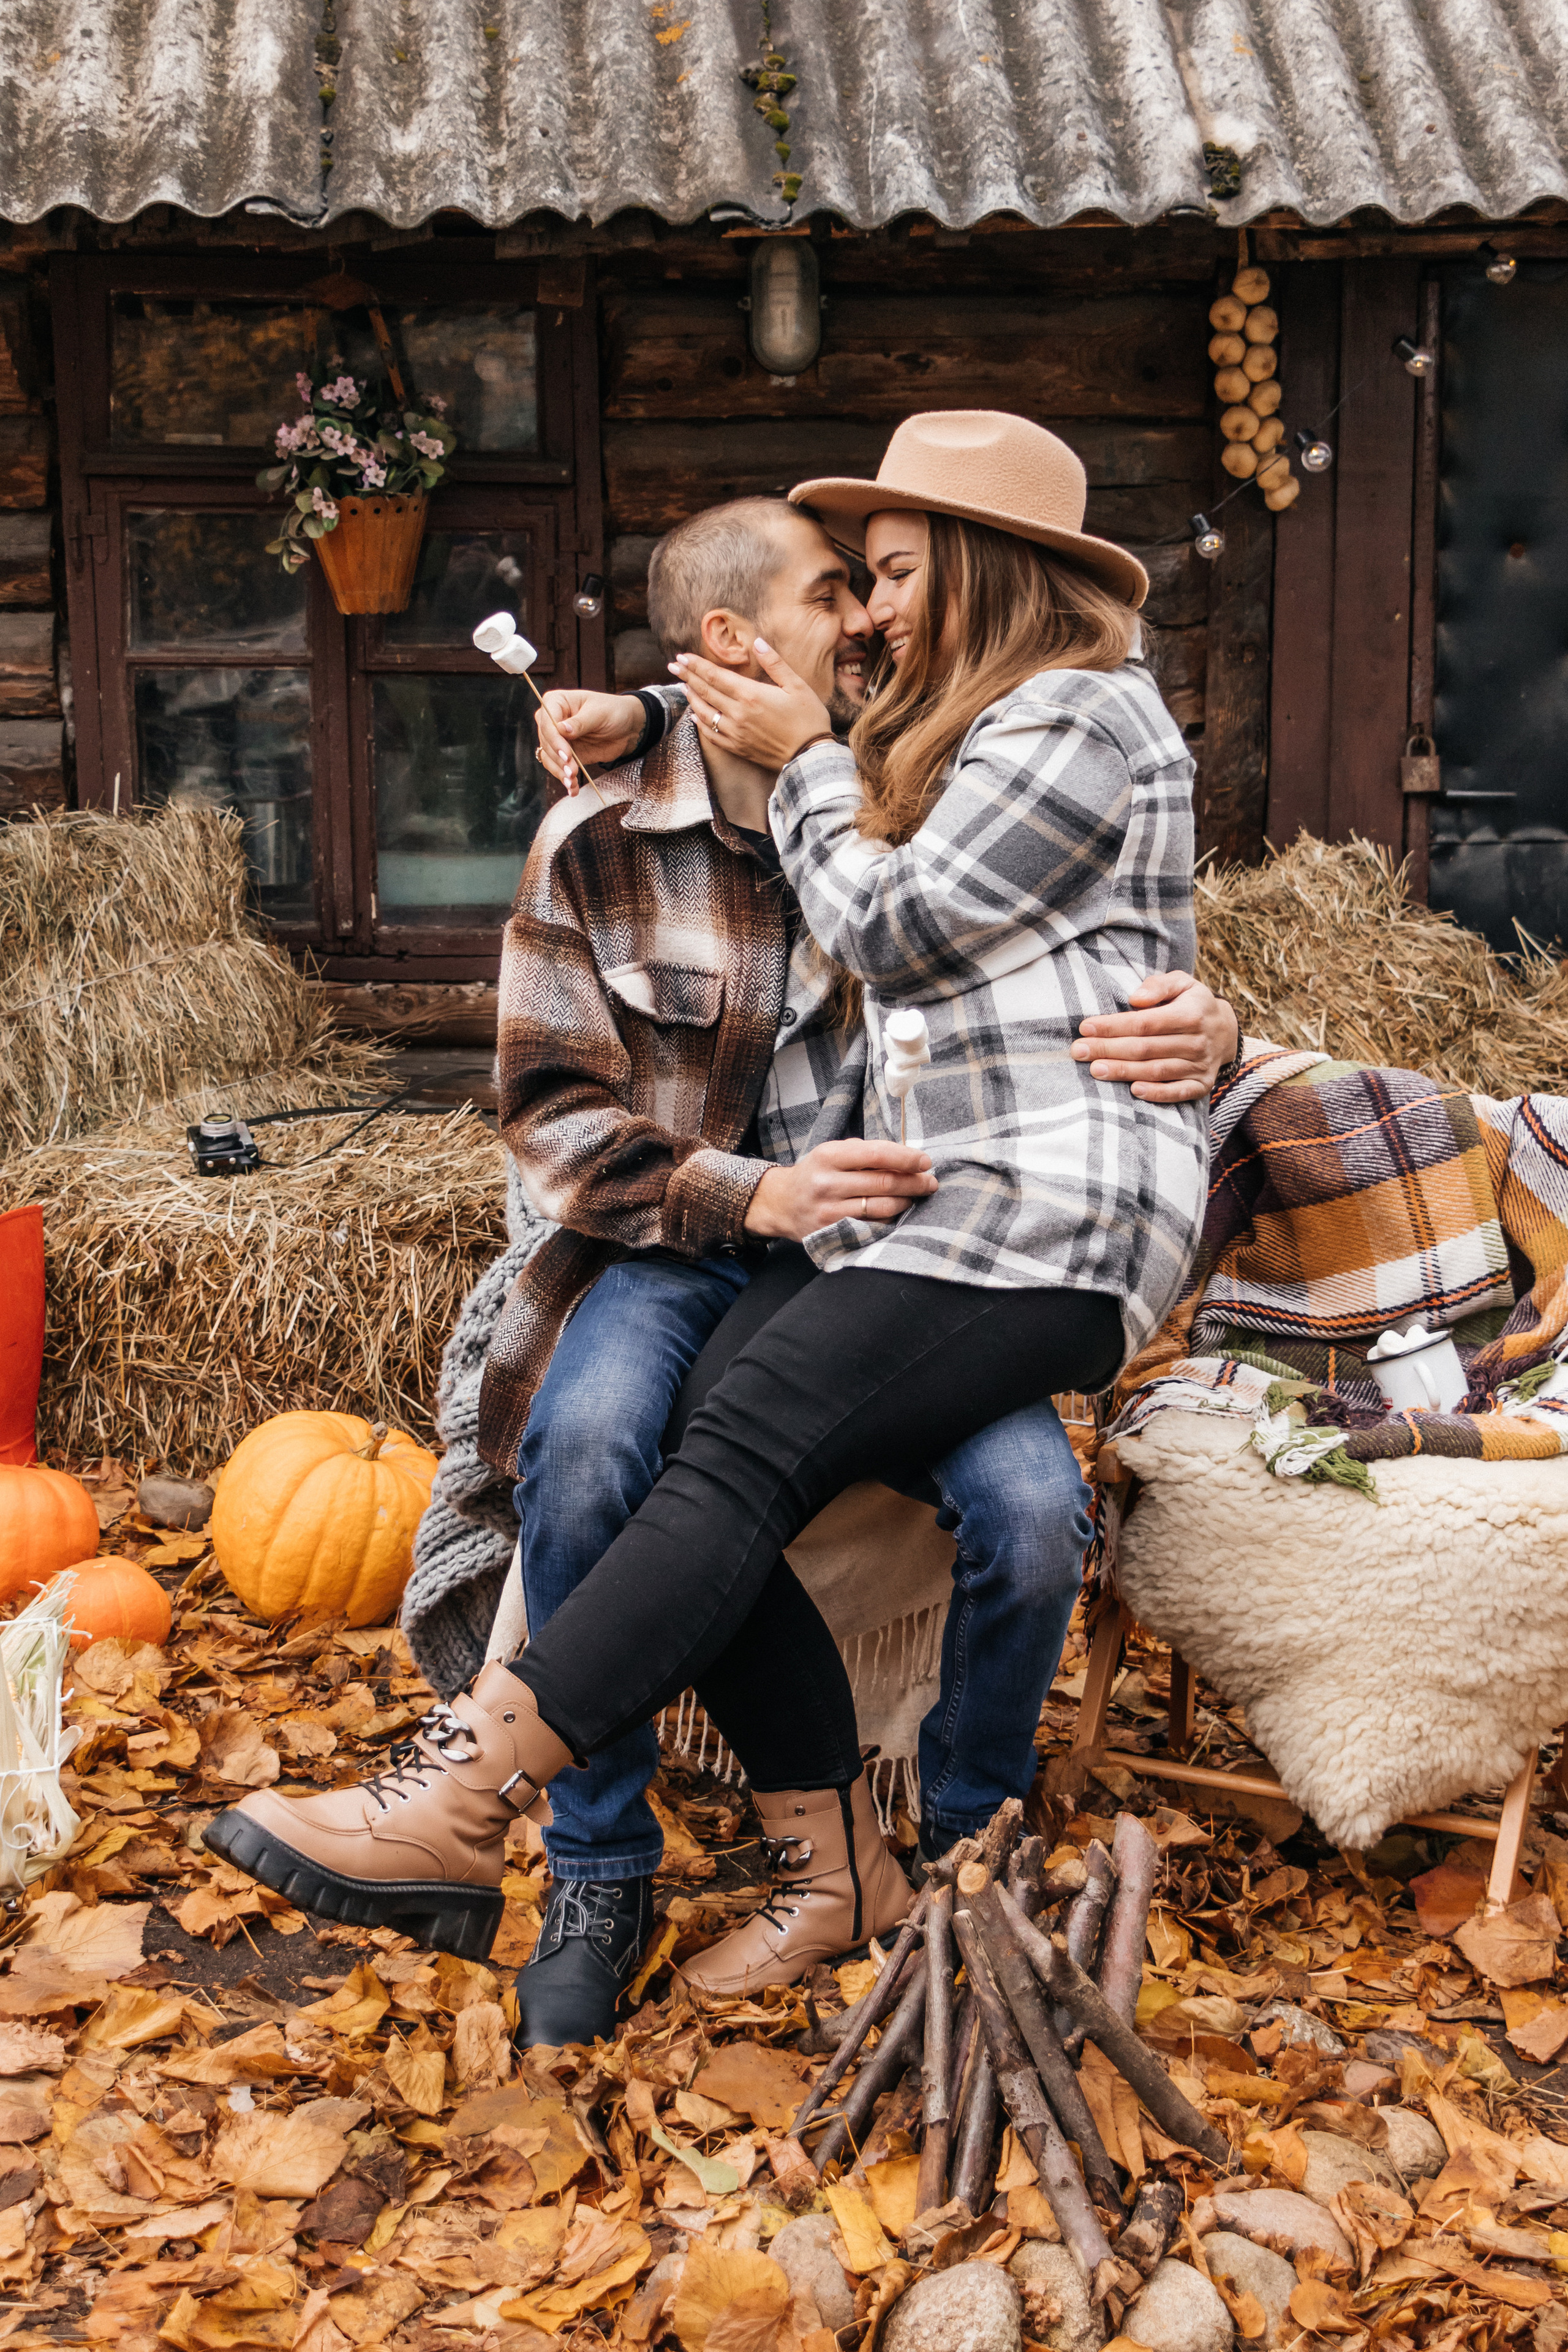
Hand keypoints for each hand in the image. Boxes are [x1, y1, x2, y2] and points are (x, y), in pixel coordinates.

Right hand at [535, 690, 646, 791]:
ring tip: (572, 782)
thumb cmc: (613, 711)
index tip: (567, 754)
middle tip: (572, 771)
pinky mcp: (565, 754)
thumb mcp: (599, 713)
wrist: (627, 728)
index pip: (547, 723)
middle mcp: (552, 720)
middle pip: (546, 743)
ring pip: (549, 758)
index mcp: (556, 702)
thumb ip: (580, 722)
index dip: (555, 740)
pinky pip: (558, 768)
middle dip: (559, 760)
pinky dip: (565, 779)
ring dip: (560, 772)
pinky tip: (573, 789)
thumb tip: (562, 729)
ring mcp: (558, 739)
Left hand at [672, 637, 831, 769]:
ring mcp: (735, 733)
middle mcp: (737, 713)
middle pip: (705, 691)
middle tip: (673, 666)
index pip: (715, 676)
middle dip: (687, 677)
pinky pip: (711, 735)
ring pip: (704, 713)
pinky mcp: (737, 748)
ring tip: (683, 686)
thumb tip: (757, 642)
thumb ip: (774, 663)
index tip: (682, 657)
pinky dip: (700, 723)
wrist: (810, 756)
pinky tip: (695, 716)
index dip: (696, 665)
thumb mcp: (797, 685)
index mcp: (750, 694)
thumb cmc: (808, 718)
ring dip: (692, 698)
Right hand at [744, 1139, 936, 1241]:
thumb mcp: (833, 1154)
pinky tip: (899, 1212)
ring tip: (918, 1195)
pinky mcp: (832, 1233)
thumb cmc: (816, 1174)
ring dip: (907, 1201)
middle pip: (883, 1182)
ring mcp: (829, 1211)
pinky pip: (872, 1226)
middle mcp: (827, 1184)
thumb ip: (866, 1152)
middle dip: (914, 1182)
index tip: (925, 1161)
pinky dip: (891, 1219)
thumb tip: (908, 1156)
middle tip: (931, 1182)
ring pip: (882, 1207)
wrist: (781, 1204)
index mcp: (828, 1156)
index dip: (906, 1158)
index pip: (877, 1154)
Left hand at [1071, 973, 1239, 1102]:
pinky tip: (1134, 1091)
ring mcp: (1200, 1066)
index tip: (1085, 1028)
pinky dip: (1157, 1094)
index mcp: (1190, 1015)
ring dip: (1124, 1072)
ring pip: (1156, 1071)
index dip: (1113, 1026)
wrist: (1226, 1031)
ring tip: (1095, 1070)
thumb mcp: (1182, 983)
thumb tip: (1134, 998)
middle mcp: (1196, 1042)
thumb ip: (1159, 985)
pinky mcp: (1201, 1085)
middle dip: (1109, 1050)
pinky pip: (1178, 1092)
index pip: (1145, 1023)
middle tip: (1079, 1051)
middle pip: (1145, 1048)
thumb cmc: (1193, 1004)